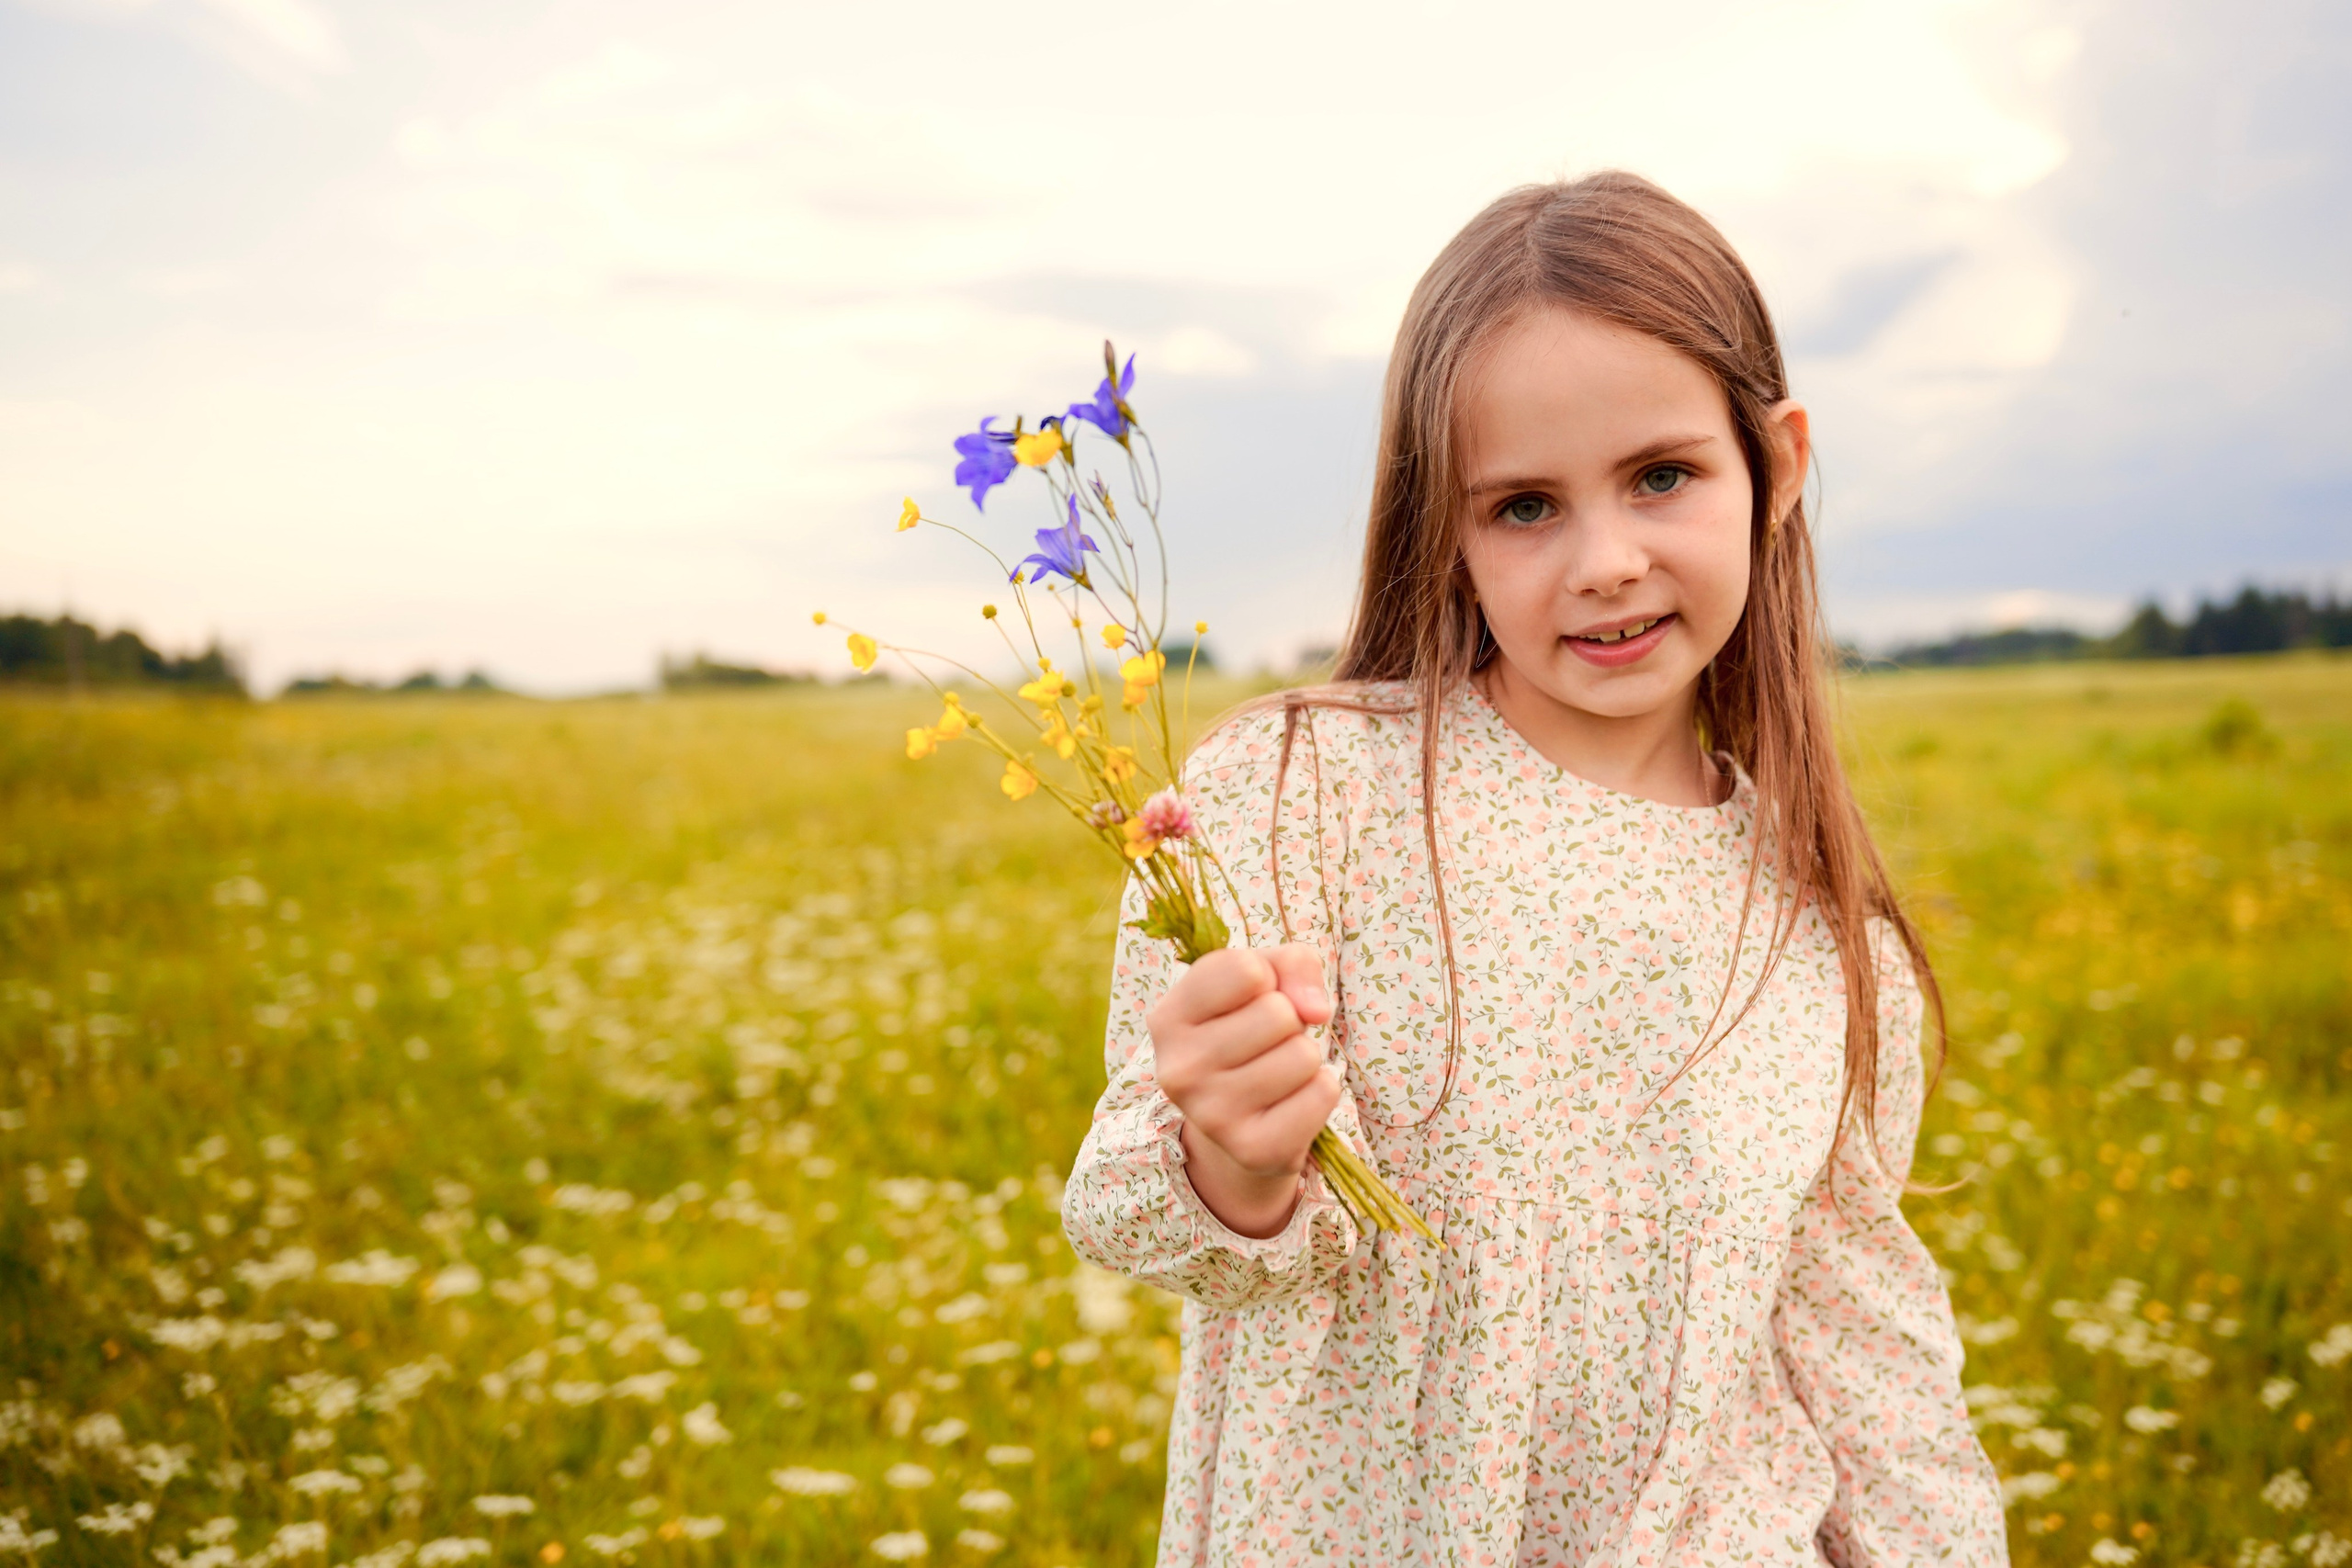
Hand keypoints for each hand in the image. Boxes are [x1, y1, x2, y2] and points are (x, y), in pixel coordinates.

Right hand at [1147, 943, 1341, 1237]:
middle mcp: (1178, 1069)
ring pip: (1303, 1055)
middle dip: (1290, 1022)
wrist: (1240, 1123)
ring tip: (1277, 1072)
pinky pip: (1322, 1094)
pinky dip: (1320, 1090)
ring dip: (1305, 1058)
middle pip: (1279, 1014)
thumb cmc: (1252, 1031)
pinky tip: (1290, 1101)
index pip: (1245, 970)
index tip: (1252, 998)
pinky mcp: (1251, 1149)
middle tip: (1267, 1044)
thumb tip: (1315, 1010)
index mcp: (1167, 1018)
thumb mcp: (1264, 979)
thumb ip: (1293, 964)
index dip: (1267, 977)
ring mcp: (1211, 1115)